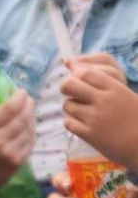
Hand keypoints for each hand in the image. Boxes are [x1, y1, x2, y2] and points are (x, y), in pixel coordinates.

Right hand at [0, 79, 35, 197]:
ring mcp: (9, 153)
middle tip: (27, 99)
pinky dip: (32, 133)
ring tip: (29, 111)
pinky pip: (30, 143)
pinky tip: (29, 127)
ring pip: (28, 130)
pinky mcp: (17, 163)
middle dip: (28, 105)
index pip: (8, 109)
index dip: (19, 98)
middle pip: (22, 117)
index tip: (21, 91)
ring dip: (32, 118)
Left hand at [61, 53, 137, 170]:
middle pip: (69, 84)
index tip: (80, 82)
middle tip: (73, 94)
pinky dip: (72, 123)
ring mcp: (96, 118)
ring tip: (85, 114)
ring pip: (67, 105)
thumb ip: (103, 83)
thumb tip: (69, 62)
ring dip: (72, 108)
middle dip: (67, 87)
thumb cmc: (136, 119)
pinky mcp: (90, 135)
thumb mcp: (126, 96)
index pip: (85, 73)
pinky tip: (83, 125)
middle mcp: (104, 101)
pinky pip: (68, 122)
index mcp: (116, 89)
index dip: (77, 76)